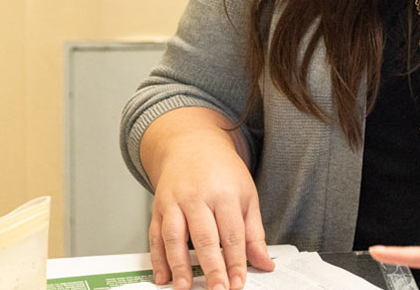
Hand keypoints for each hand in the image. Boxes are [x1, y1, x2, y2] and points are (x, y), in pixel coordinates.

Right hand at [142, 110, 274, 289]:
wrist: (191, 144)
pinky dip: (158, 258)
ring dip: (179, 266)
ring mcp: (175, 202)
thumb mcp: (247, 195)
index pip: (232, 233)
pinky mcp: (158, 208)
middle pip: (205, 237)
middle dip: (211, 267)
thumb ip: (253, 232)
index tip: (238, 283)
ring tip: (185, 288)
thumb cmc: (223, 171)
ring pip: (175, 237)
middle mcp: (198, 197)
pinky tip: (163, 276)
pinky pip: (155, 236)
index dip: (235, 261)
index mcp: (226, 193)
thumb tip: (264, 263)